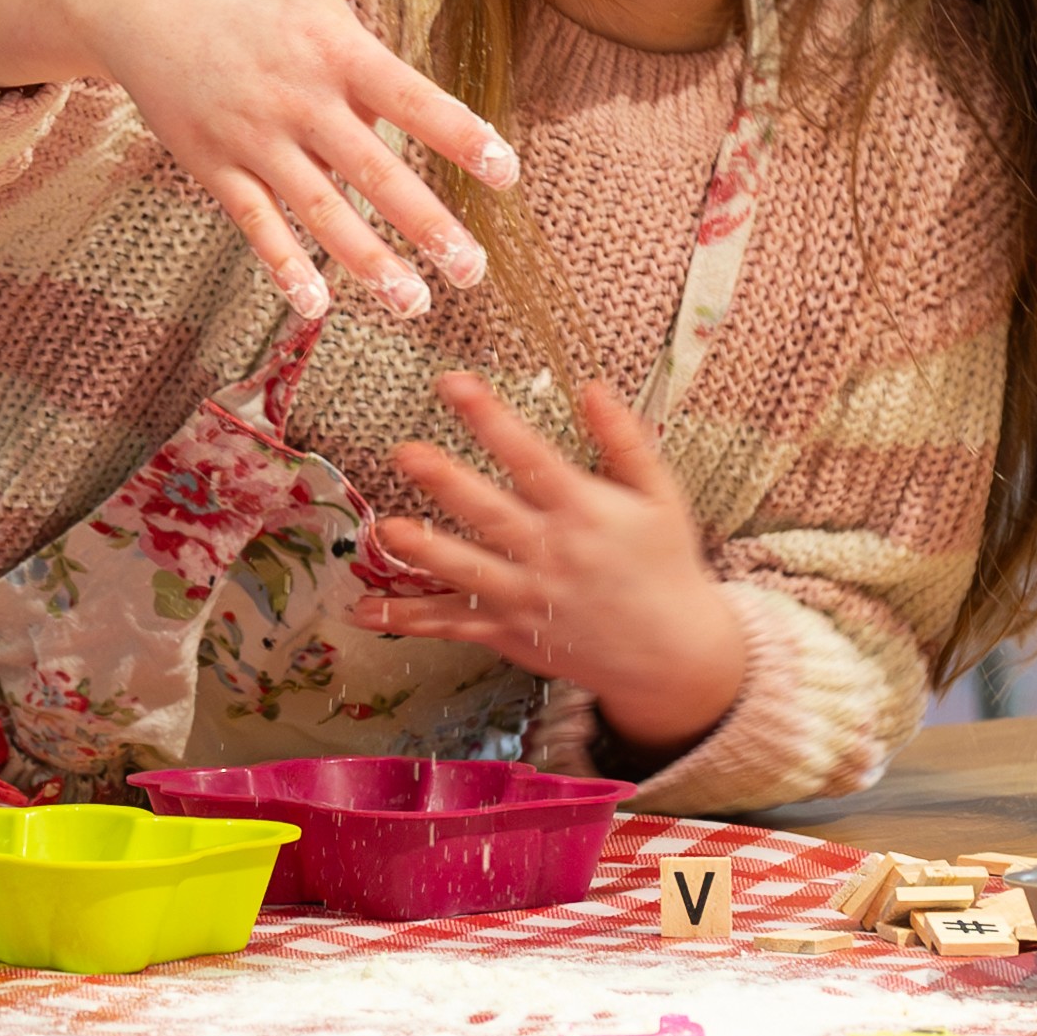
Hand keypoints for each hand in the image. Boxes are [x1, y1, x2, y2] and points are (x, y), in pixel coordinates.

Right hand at [0, 0, 516, 322]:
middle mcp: (297, 97)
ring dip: (366, 261)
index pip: (411, 98)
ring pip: (317, 209)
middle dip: (425, 222)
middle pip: (371, 169)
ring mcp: (252, 135)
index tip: (506, 172)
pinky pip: (253, 223)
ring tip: (414, 302)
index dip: (460, 135)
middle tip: (472, 269)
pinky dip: (282, 264)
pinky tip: (316, 305)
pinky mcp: (212, 163)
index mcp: (334, 46)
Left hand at [369, 372, 748, 753]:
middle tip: (406, 453)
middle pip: (491, 514)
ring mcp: (526, 596)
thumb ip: (625, 440)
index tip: (455, 383)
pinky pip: (453, 625)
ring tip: (384, 531)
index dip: (493, 419)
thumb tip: (592, 386)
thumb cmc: (664, 563)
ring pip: (467, 572)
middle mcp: (550, 553)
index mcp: (584, 511)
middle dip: (447, 483)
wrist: (673, 652)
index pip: (532, 457)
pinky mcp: (510, 631)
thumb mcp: (659, 496)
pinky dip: (409, 620)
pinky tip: (363, 611)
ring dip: (424, 552)